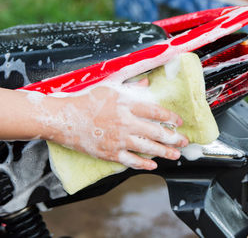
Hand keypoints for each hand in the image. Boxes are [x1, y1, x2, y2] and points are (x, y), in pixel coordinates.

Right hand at [39, 84, 187, 169]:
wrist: (64, 118)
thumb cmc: (85, 101)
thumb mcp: (109, 87)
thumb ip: (131, 86)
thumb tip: (147, 83)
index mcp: (126, 104)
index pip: (155, 112)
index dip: (170, 117)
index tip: (178, 122)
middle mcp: (125, 122)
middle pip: (156, 132)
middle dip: (173, 138)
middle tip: (184, 141)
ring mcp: (118, 139)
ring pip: (147, 148)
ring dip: (164, 152)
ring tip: (175, 155)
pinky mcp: (109, 153)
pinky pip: (130, 160)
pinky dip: (143, 164)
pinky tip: (153, 165)